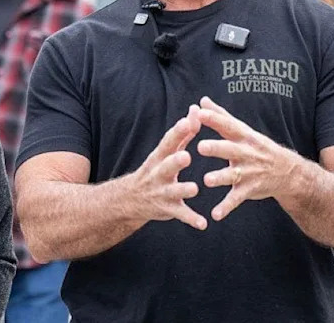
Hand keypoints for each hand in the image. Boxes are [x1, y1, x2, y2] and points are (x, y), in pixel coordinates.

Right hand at [129, 105, 207, 230]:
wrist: (130, 199)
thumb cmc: (154, 170)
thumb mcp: (165, 152)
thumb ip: (183, 133)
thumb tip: (196, 109)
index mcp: (159, 157)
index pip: (167, 142)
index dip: (177, 132)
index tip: (188, 120)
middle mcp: (158, 174)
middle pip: (166, 166)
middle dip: (174, 161)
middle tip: (186, 156)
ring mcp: (161, 192)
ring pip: (172, 191)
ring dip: (183, 189)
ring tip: (194, 188)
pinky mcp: (167, 209)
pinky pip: (180, 214)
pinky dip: (191, 219)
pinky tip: (203, 224)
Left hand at [196, 96, 301, 220]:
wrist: (287, 172)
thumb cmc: (257, 147)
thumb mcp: (243, 130)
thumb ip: (221, 116)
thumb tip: (202, 100)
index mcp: (243, 136)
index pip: (228, 125)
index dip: (215, 119)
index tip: (199, 113)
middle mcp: (246, 153)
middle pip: (230, 149)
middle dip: (217, 148)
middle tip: (200, 146)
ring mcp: (248, 172)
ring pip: (233, 175)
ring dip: (220, 177)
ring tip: (207, 180)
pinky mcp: (249, 189)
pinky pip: (236, 199)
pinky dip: (226, 207)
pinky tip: (215, 215)